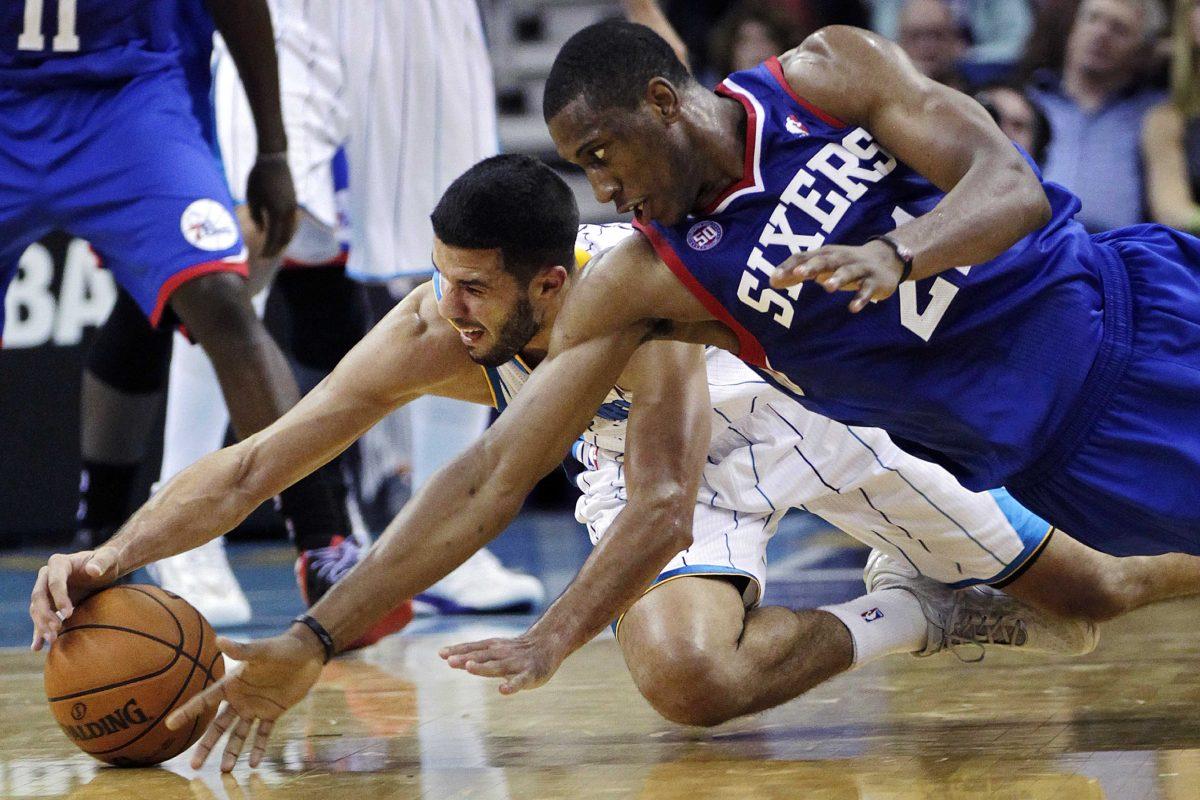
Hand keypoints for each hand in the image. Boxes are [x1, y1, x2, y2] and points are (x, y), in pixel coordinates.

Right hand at [29, 548, 121, 650]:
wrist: (103, 567)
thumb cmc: (107, 560)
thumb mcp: (109, 558)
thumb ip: (102, 561)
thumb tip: (93, 570)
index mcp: (59, 563)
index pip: (54, 582)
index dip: (59, 598)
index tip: (68, 614)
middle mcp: (46, 575)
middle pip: (39, 597)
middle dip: (46, 615)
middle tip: (57, 630)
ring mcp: (45, 589)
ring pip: (36, 609)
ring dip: (41, 625)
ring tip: (52, 640)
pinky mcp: (48, 602)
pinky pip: (40, 618)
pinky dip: (38, 631)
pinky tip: (37, 647)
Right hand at [165, 630, 323, 771]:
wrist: (307, 653)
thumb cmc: (282, 648)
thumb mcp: (261, 651)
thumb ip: (242, 650)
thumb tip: (219, 640)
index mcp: (232, 683)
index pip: (206, 700)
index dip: (188, 711)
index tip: (170, 724)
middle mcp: (240, 698)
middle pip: (218, 726)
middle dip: (207, 745)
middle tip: (195, 765)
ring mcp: (256, 707)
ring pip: (239, 734)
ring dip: (231, 752)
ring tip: (225, 770)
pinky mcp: (273, 712)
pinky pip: (263, 734)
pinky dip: (258, 748)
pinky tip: (253, 763)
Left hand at [244, 154, 297, 258]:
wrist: (274, 159)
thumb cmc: (258, 176)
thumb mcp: (252, 197)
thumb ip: (256, 216)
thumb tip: (262, 231)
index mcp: (277, 212)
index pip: (273, 237)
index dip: (267, 249)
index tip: (260, 258)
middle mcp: (288, 212)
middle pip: (285, 238)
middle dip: (276, 249)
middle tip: (266, 257)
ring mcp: (293, 208)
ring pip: (291, 231)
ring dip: (283, 242)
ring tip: (273, 249)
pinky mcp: (294, 203)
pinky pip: (292, 223)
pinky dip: (286, 232)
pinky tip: (279, 235)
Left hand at [439, 631, 568, 694]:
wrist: (548, 644)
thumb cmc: (515, 650)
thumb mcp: (494, 648)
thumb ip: (473, 653)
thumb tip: (445, 656)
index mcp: (493, 647)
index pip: (472, 648)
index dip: (458, 650)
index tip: (441, 653)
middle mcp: (502, 653)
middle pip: (481, 656)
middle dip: (466, 659)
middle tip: (450, 661)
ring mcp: (515, 664)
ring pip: (497, 666)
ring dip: (483, 667)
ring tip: (469, 668)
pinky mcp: (529, 674)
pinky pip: (519, 681)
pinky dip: (511, 685)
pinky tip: (503, 690)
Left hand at [769, 240, 904, 311]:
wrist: (887, 259)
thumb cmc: (844, 264)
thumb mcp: (822, 266)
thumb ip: (797, 273)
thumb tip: (771, 281)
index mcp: (826, 254)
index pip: (804, 257)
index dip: (790, 267)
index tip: (774, 279)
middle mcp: (841, 259)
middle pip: (826, 260)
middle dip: (812, 266)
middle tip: (799, 273)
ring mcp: (859, 269)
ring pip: (848, 272)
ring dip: (838, 278)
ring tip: (827, 287)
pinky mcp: (874, 282)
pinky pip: (867, 290)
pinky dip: (861, 298)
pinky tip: (853, 308)